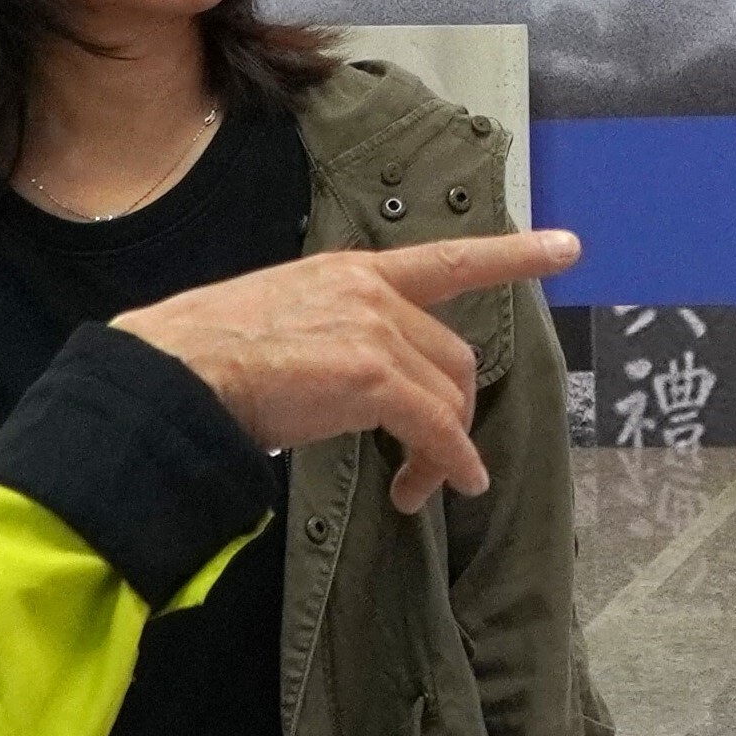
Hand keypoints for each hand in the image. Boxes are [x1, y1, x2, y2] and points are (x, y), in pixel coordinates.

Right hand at [111, 231, 579, 514]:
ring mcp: (374, 331)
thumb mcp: (277, 324)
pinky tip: (447, 487)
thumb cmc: (200, 359)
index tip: (566, 247)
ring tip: (421, 488)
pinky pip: (437, 427)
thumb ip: (327, 339)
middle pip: (450, 354)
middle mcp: (369, 291)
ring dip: (446, 446)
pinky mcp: (371, 376)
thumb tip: (339, 386)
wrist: (170, 374)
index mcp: (347, 273)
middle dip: (452, 409)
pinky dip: (451, 461)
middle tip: (432, 462)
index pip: (445, 259)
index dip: (511, 255)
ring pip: (447, 392)